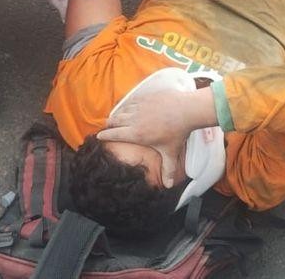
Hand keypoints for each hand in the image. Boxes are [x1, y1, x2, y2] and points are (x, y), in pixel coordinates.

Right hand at [98, 84, 215, 187]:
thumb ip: (168, 169)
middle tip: (106, 127)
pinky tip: (127, 108)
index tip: (98, 136)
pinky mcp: (144, 98)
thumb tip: (169, 186)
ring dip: (117, 115)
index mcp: (137, 134)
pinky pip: (130, 101)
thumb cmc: (177, 132)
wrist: (185, 110)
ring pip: (121, 110)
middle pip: (114, 121)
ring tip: (115, 118)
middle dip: (108, 125)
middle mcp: (133, 120)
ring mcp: (138, 107)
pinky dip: (126, 106)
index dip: (105, 135)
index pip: (115, 134)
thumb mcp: (171, 152)